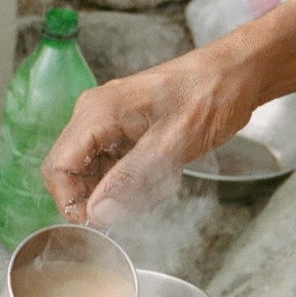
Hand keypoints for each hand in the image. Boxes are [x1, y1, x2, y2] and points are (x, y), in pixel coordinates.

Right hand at [43, 43, 262, 224]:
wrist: (237, 74)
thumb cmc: (211, 95)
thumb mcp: (173, 143)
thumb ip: (131, 178)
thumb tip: (96, 213)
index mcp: (99, 111)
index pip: (58, 167)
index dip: (72, 201)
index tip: (101, 222)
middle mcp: (96, 115)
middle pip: (74, 174)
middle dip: (108, 196)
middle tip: (148, 194)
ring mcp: (110, 123)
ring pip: (98, 176)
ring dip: (128, 190)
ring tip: (166, 178)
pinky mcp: (125, 133)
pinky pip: (117, 169)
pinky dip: (139, 181)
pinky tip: (167, 173)